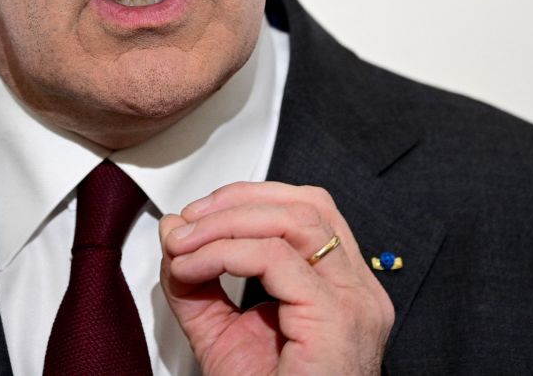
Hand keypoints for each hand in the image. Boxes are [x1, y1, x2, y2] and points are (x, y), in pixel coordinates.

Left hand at [159, 181, 392, 374]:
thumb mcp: (221, 335)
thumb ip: (198, 284)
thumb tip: (174, 231)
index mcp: (342, 288)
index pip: (307, 210)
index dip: (248, 199)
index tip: (196, 215)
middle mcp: (359, 291)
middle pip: (306, 205)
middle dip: (237, 202)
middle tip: (187, 222)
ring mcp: (355, 304)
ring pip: (296, 221)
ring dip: (227, 223)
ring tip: (185, 244)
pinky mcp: (336, 320)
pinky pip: (277, 260)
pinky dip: (225, 252)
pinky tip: (193, 267)